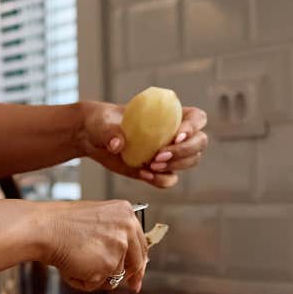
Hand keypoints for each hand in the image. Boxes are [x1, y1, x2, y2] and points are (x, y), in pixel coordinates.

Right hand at [39, 200, 146, 292]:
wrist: (44, 229)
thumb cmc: (62, 225)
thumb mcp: (96, 220)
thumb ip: (114, 235)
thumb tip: (126, 260)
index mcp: (125, 212)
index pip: (140, 242)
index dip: (139, 260)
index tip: (138, 273)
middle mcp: (127, 227)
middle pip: (137, 261)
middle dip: (133, 276)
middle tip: (133, 287)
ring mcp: (120, 246)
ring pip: (115, 275)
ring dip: (96, 275)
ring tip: (75, 261)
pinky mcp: (109, 264)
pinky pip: (99, 283)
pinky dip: (84, 281)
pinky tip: (72, 267)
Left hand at [76, 101, 210, 188]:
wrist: (92, 138)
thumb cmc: (102, 121)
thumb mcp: (104, 121)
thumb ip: (111, 131)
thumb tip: (118, 144)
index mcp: (169, 113)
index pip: (197, 118)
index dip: (193, 127)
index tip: (176, 136)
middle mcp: (174, 133)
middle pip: (200, 142)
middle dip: (184, 152)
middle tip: (159, 156)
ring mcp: (168, 153)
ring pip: (191, 161)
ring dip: (176, 166)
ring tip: (150, 166)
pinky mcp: (158, 170)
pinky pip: (171, 179)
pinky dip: (161, 180)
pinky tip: (144, 174)